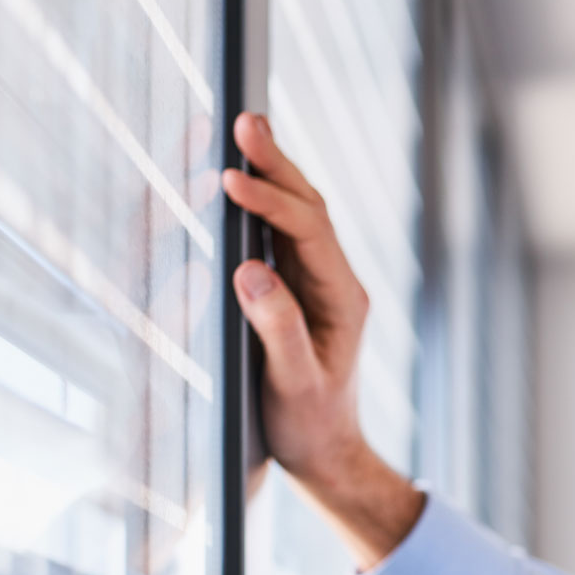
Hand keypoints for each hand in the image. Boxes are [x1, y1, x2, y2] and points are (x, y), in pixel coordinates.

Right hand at [222, 112, 367, 486]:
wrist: (326, 453)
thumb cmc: (309, 424)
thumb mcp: (293, 384)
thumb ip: (278, 329)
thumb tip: (250, 271)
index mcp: (343, 300)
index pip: (309, 232)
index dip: (270, 203)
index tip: (231, 181)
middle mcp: (336, 283)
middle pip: (309, 208)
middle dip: (276, 163)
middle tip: (242, 121)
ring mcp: (319, 284)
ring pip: (298, 214)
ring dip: (270, 173)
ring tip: (242, 130)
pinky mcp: (300, 290)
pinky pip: (283, 234)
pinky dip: (262, 202)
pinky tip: (240, 179)